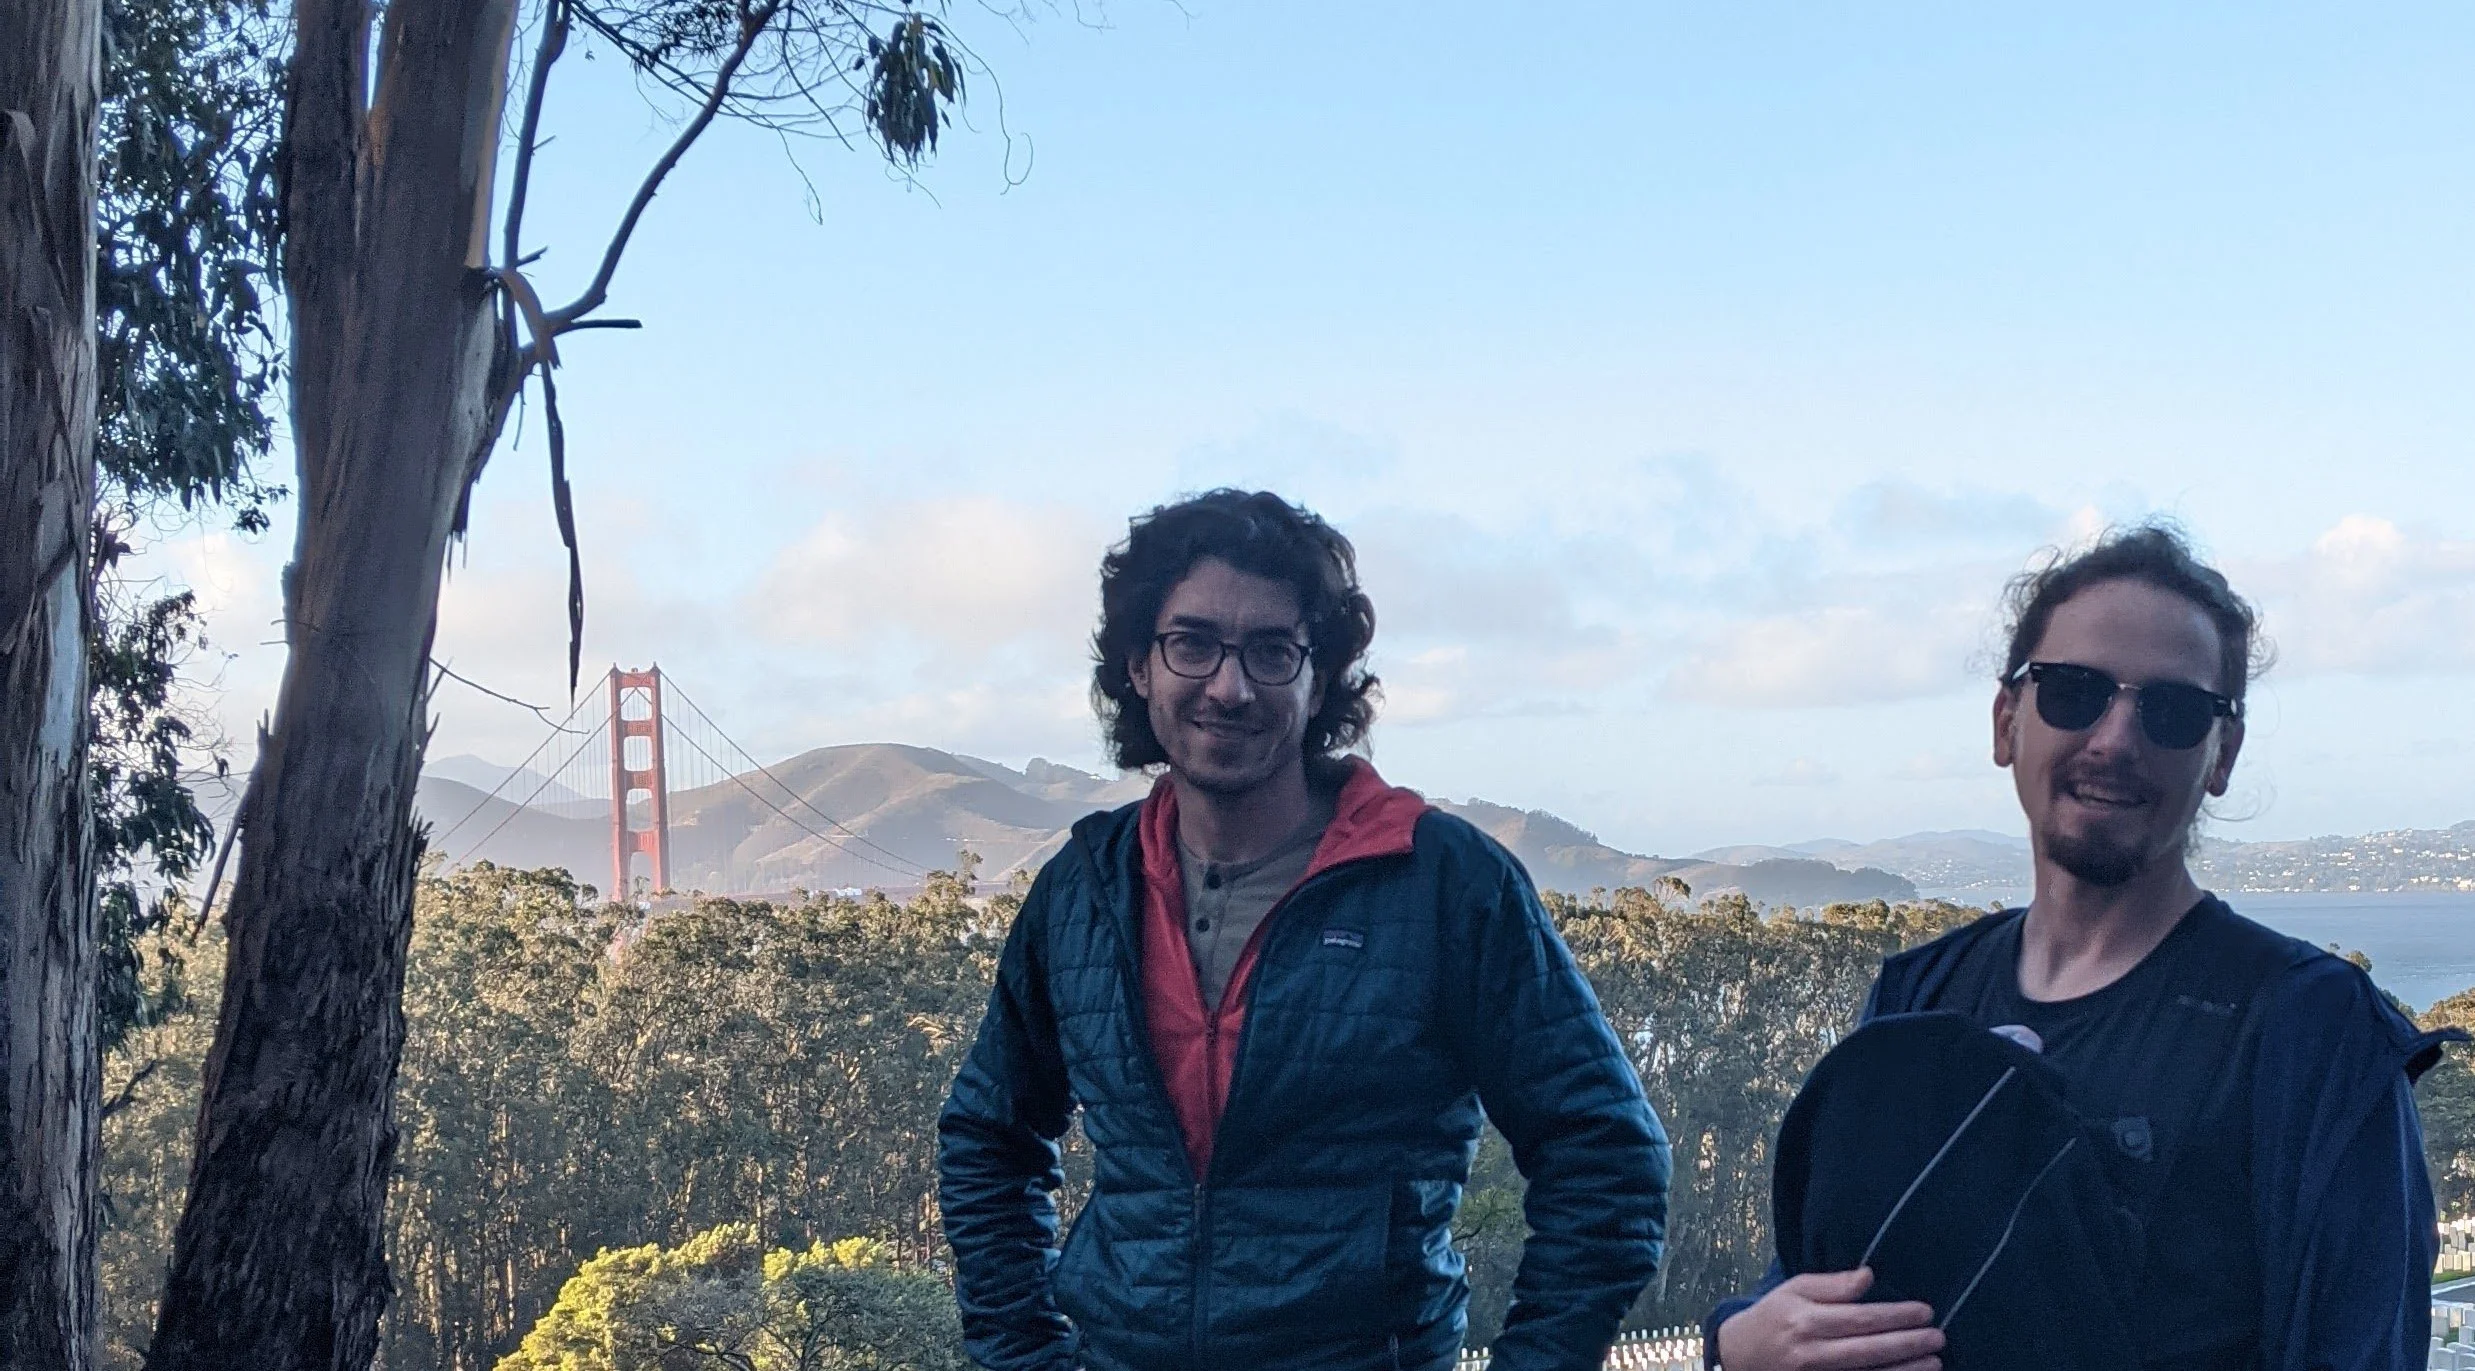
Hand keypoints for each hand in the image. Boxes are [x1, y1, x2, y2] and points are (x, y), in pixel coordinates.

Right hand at [1712, 1267, 1942, 1370]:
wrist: (1740, 1357)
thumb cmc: (1772, 1317)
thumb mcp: (1793, 1290)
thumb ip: (1832, 1284)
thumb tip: (1869, 1276)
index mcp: (1805, 1321)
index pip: (1860, 1319)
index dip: (1896, 1316)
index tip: (1925, 1311)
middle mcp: (1810, 1353)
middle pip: (1869, 1350)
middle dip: (1908, 1344)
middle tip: (1938, 1337)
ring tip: (1934, 1362)